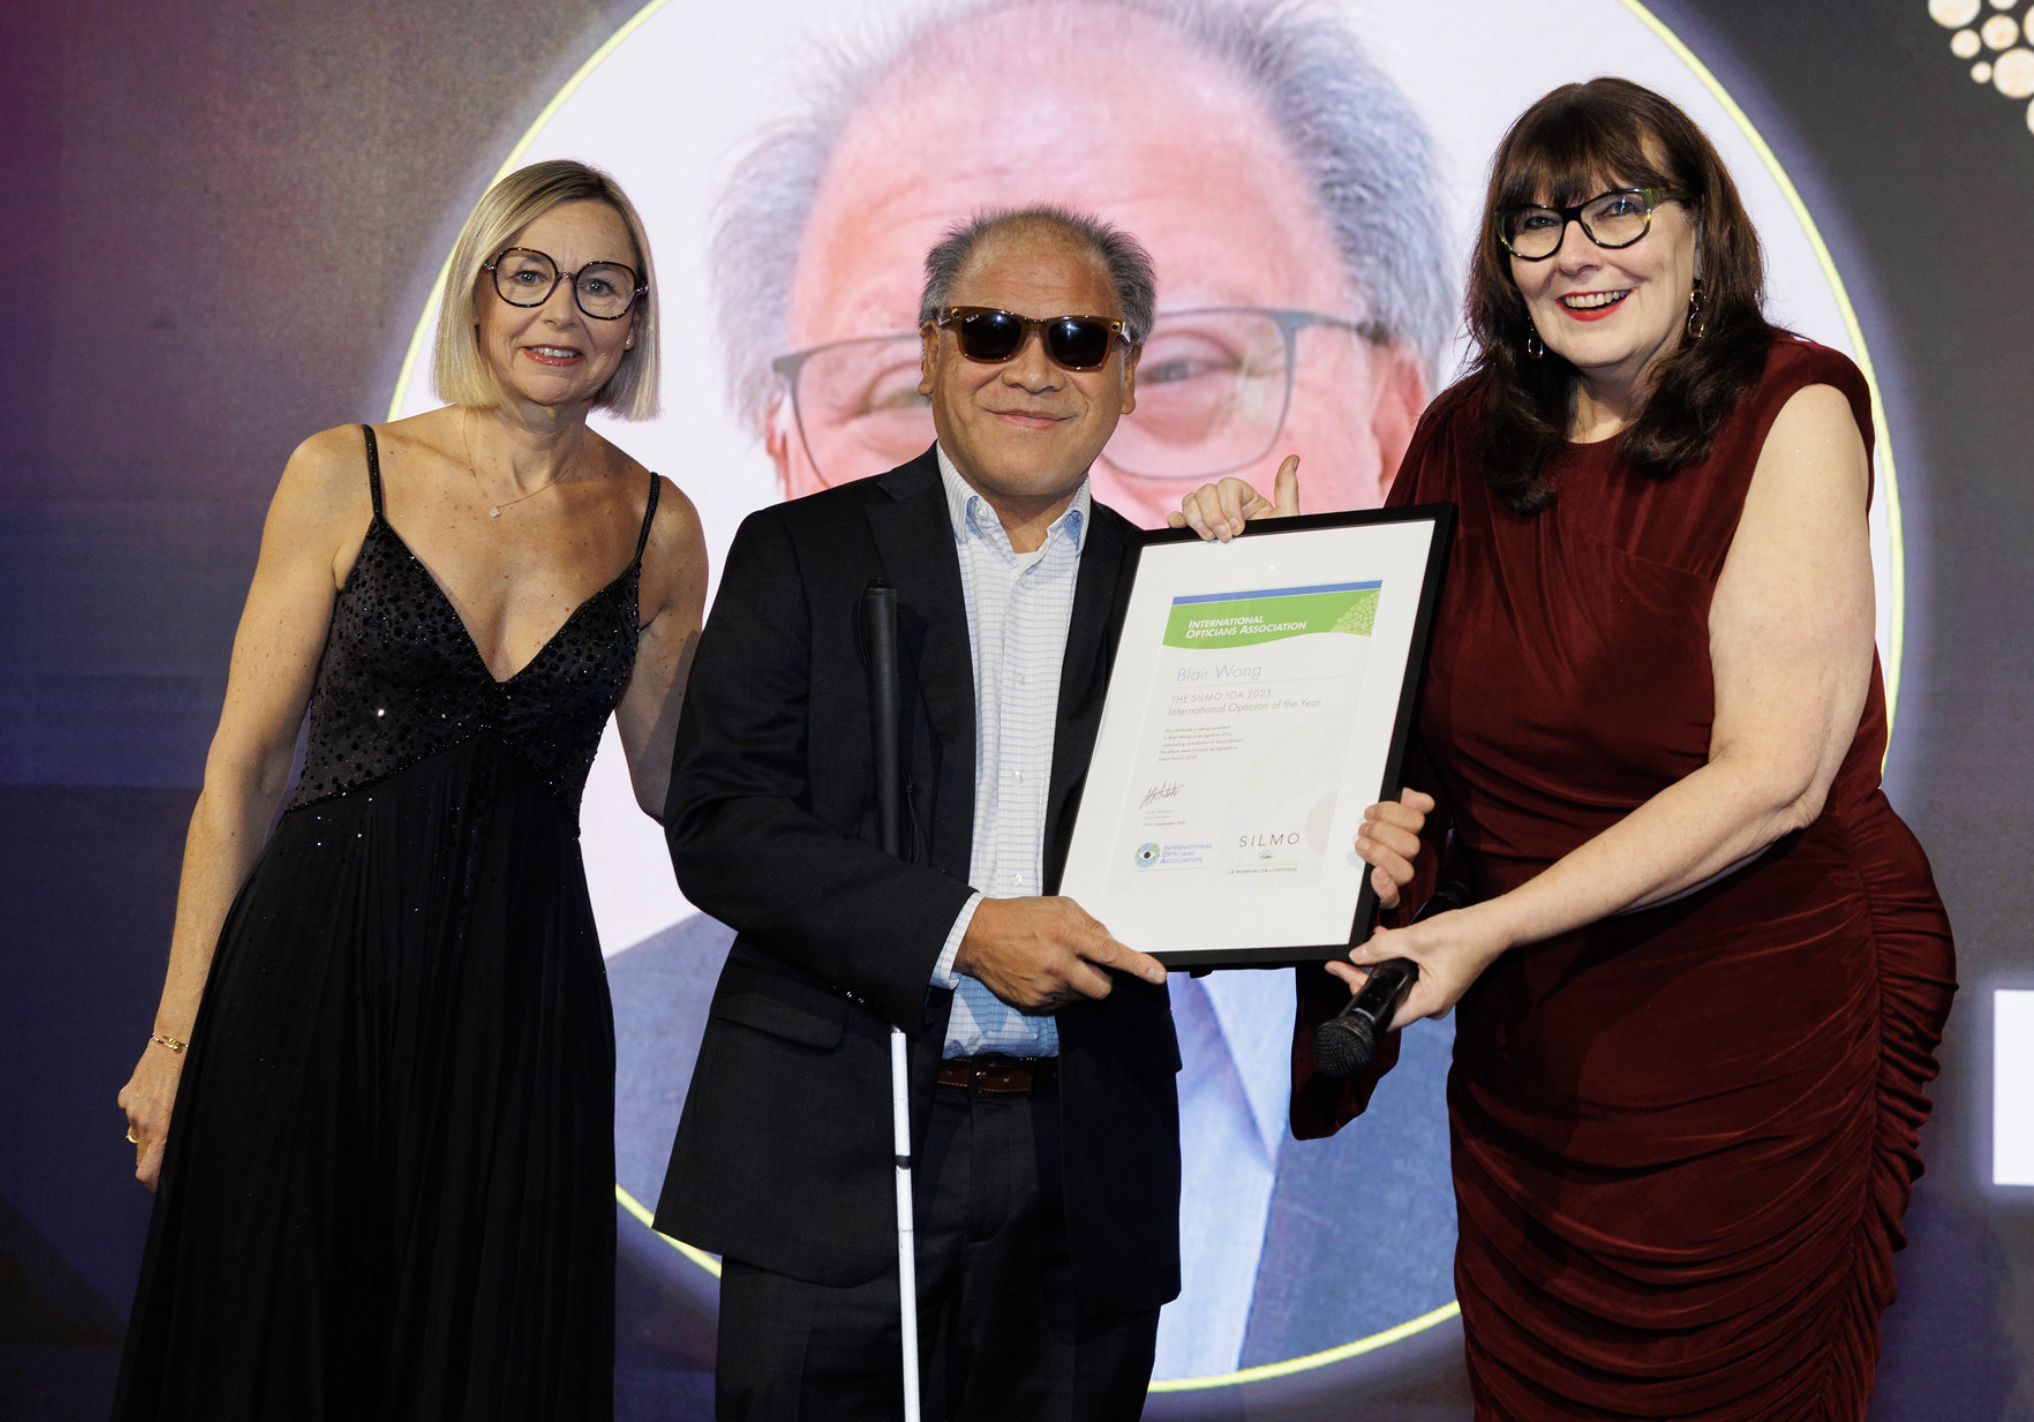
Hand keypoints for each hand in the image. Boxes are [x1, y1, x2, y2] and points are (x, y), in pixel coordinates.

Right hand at [117, 1043, 182, 1191]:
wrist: (177, 1042)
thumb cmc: (195, 1075)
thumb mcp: (193, 1108)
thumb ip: (179, 1132)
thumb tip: (175, 1153)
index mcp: (161, 1128)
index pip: (146, 1171)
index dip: (152, 1184)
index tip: (162, 1190)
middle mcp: (142, 1121)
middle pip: (141, 1156)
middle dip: (154, 1162)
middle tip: (170, 1163)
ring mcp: (131, 1108)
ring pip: (138, 1133)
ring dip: (150, 1135)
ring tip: (169, 1118)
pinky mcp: (125, 1096)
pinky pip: (133, 1113)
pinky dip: (144, 1113)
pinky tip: (160, 1098)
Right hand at [954, 896, 1167, 1011]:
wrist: (978, 936)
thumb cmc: (1018, 917)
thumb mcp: (1058, 907)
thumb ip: (1088, 923)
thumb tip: (1111, 941)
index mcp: (1066, 935)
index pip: (1111, 954)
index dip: (1138, 966)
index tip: (1157, 975)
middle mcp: (1058, 964)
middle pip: (1101, 988)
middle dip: (1103, 980)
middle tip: (1088, 965)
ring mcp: (1045, 988)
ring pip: (1082, 997)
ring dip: (1078, 984)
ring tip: (1056, 963)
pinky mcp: (1033, 1003)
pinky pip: (1061, 1004)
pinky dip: (1059, 992)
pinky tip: (1043, 974)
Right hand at [1166, 455, 1300, 540]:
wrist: (1263, 573)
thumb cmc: (1276, 547)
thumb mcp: (1285, 518)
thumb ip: (1287, 488)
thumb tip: (1293, 459)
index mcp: (1245, 497)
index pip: (1228, 486)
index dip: (1229, 505)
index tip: (1239, 528)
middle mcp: (1224, 503)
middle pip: (1206, 491)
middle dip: (1213, 515)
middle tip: (1224, 537)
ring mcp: (1207, 515)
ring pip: (1190, 501)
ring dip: (1197, 519)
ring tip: (1209, 538)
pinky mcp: (1195, 530)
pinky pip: (1178, 517)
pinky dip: (1177, 520)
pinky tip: (1183, 529)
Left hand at [1326, 901, 1509, 1029]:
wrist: (1494, 925)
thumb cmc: (1465, 935)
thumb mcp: (1416, 939)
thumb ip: (1382, 947)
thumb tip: (1357, 955)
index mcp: (1429, 1003)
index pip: (1385, 1012)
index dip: (1358, 992)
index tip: (1339, 974)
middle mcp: (1432, 1005)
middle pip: (1388, 1000)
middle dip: (1363, 979)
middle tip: (1342, 962)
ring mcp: (1435, 995)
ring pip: (1396, 986)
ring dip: (1377, 968)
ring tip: (1356, 953)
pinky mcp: (1436, 982)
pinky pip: (1408, 978)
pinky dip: (1393, 963)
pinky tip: (1379, 946)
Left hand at [1353, 788, 1434, 910]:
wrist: (1330, 853)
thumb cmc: (1360, 831)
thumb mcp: (1377, 809)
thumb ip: (1401, 798)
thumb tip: (1425, 801)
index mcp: (1405, 833)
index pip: (1416, 821)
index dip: (1394, 813)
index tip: (1369, 812)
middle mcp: (1404, 856)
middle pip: (1412, 845)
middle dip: (1383, 833)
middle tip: (1363, 829)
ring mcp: (1395, 876)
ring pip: (1406, 871)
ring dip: (1382, 855)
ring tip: (1360, 845)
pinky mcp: (1383, 896)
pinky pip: (1392, 898)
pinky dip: (1385, 886)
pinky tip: (1375, 873)